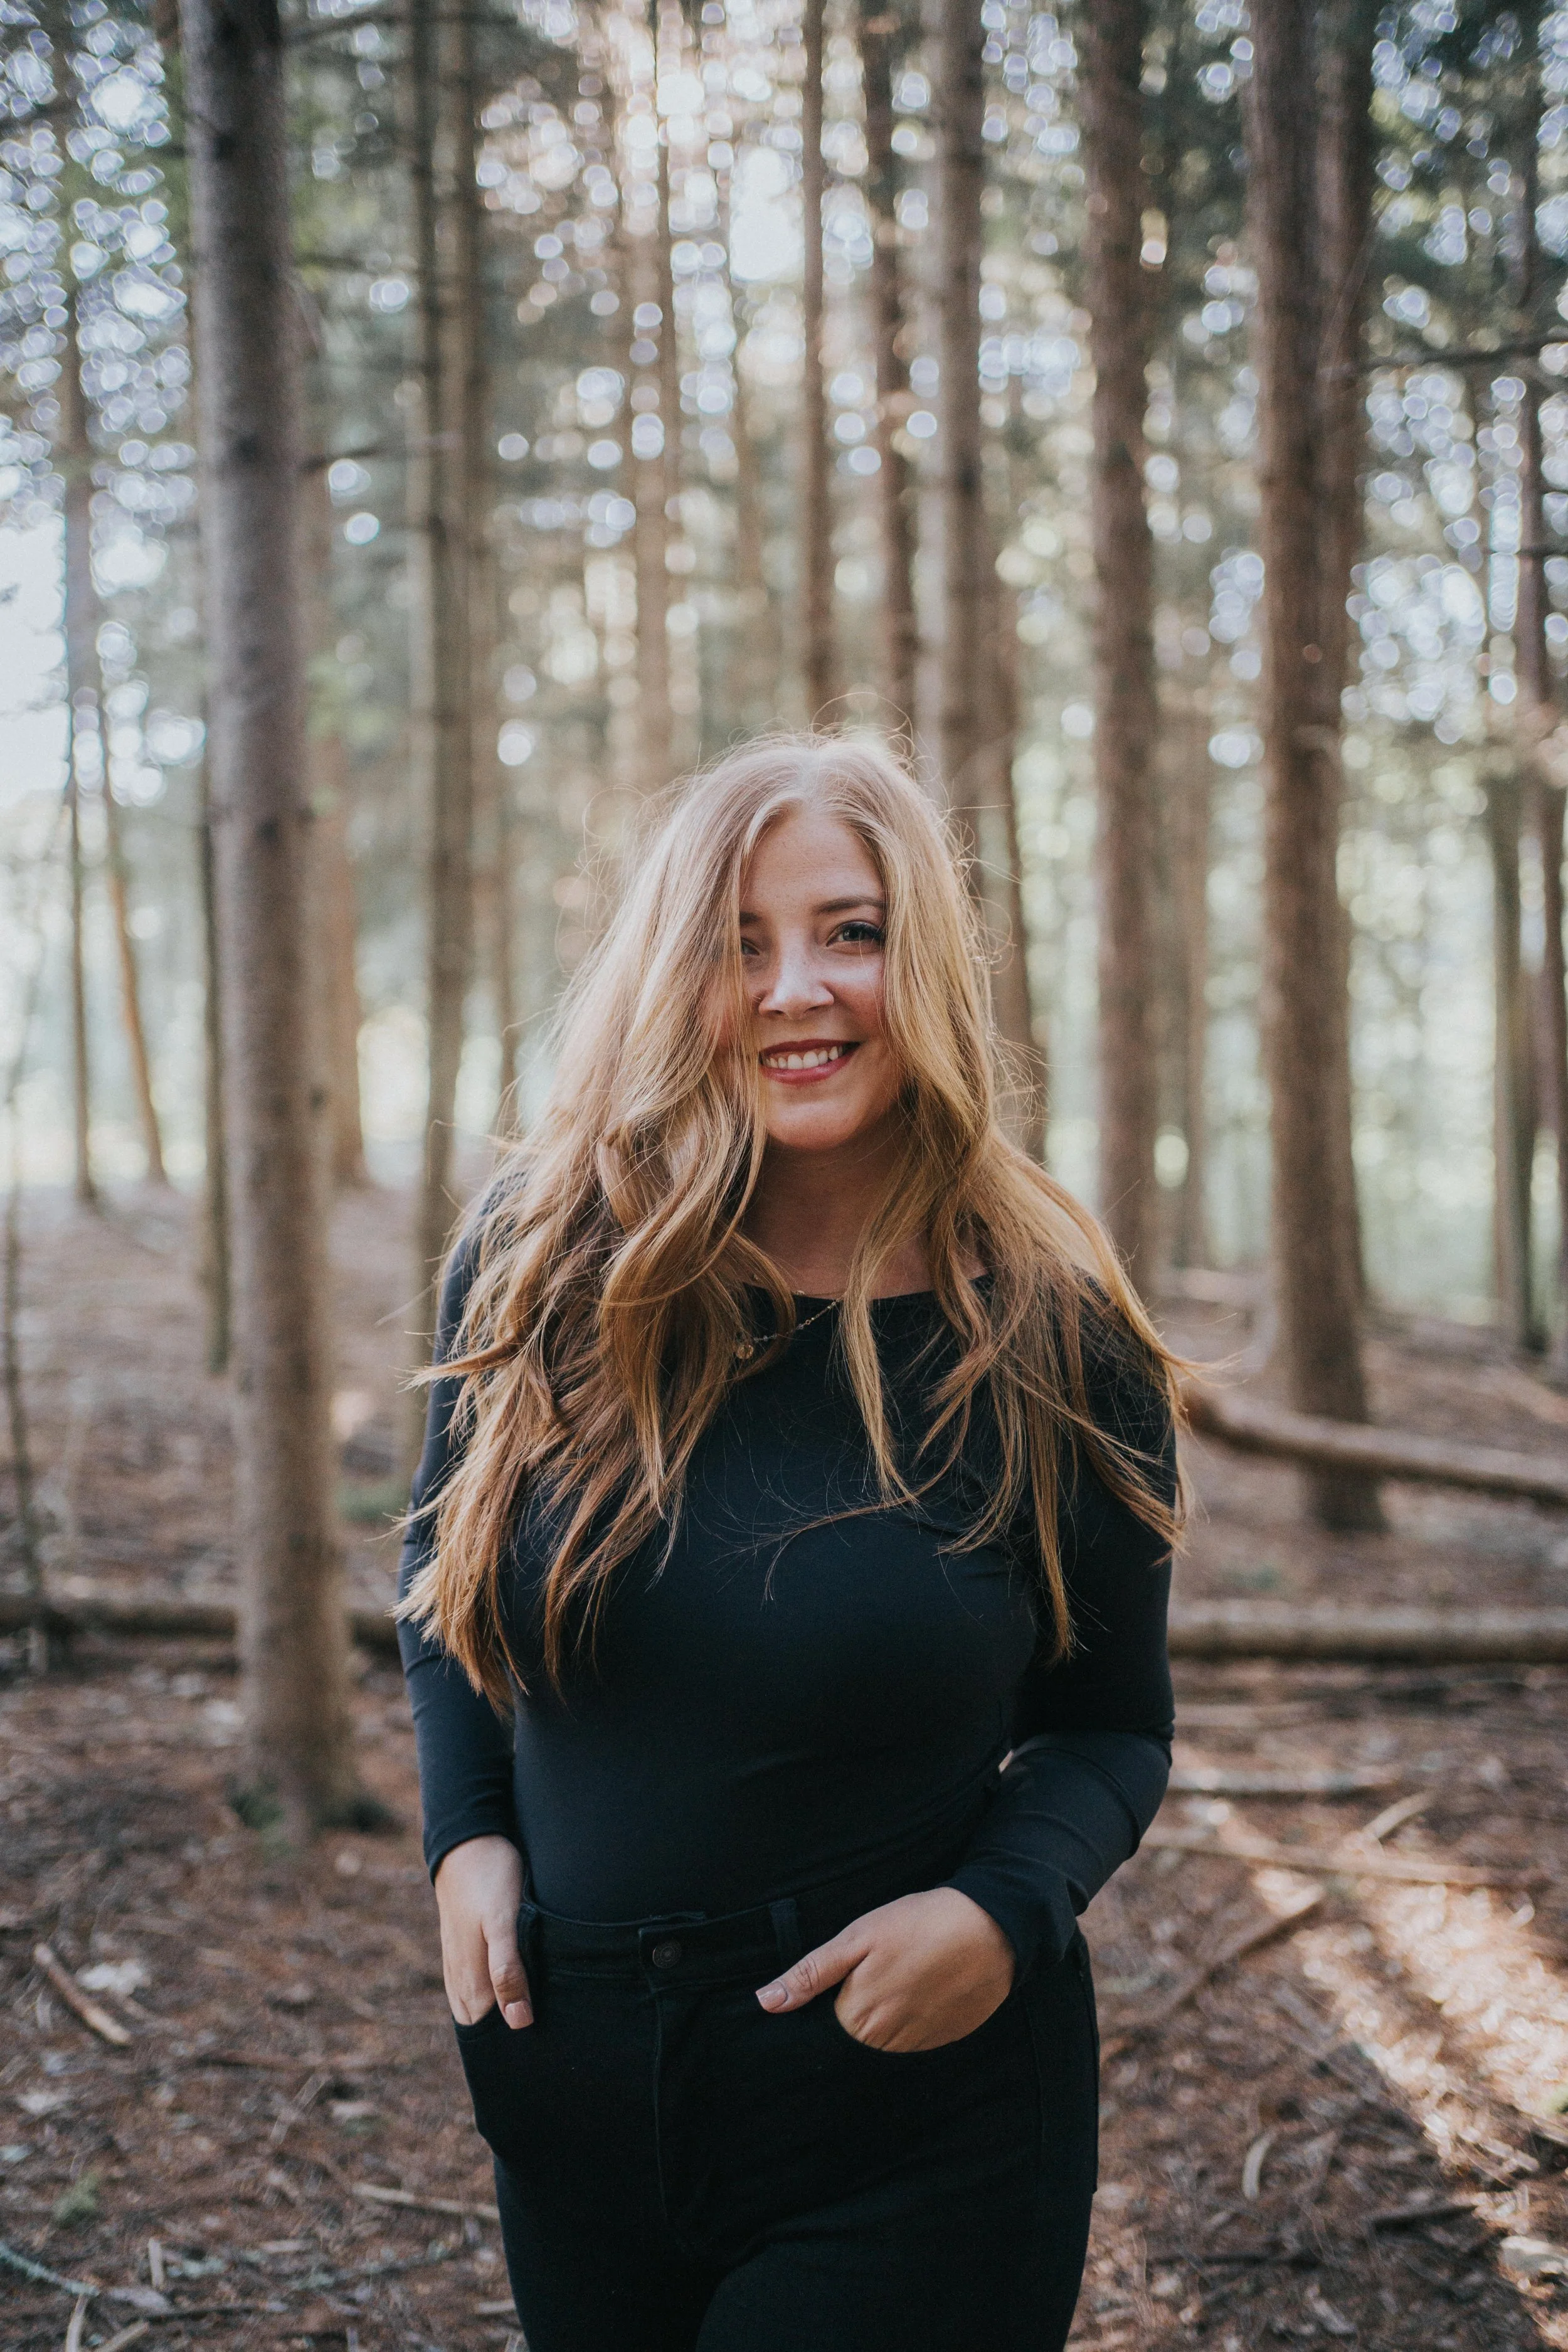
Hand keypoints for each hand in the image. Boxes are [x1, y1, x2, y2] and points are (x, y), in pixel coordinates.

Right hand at [433, 1836, 530, 2028]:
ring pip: (478, 2010)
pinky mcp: (461, 1953)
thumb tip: (518, 2021)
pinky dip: (491, 2000)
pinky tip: (513, 1994)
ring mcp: (458, 1968)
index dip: (517, 2046)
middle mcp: (461, 1982)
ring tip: (536, 2021)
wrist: (467, 1844)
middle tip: (547, 2036)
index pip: (491, 2037)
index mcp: (472, 1984)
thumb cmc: (490, 1880)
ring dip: (501, 2018)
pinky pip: (473, 1991)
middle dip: (509, 2037)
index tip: (545, 2045)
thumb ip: (507, 1971)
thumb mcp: (503, 1922)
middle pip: (484, 2027)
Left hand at [755, 1888, 1014, 2052]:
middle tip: (880, 1967)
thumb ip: (811, 1973)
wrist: (990, 1928)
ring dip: (887, 2012)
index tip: (845, 1974)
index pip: (823, 2024)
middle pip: (854, 2033)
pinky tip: (924, 1986)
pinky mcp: (944, 2040)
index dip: (829, 1997)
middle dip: (857, 2005)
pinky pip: (915, 2037)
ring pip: (884, 2037)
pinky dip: (914, 2016)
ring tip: (903, 1973)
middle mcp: (885, 2045)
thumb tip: (766, 2001)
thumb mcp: (857, 1937)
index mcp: (857, 2019)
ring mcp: (918, 2046)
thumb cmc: (918, 1924)